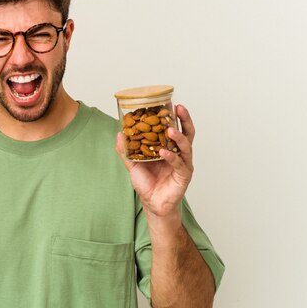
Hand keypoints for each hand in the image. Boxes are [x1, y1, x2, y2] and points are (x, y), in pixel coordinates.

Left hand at [116, 104, 195, 219]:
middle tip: (178, 108)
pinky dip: (171, 157)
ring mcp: (183, 164)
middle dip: (184, 120)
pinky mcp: (183, 176)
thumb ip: (126, 150)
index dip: (176, 116)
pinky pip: (179, 164)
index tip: (172, 103)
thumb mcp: (133, 164)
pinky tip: (164, 152)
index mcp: (170, 148)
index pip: (177, 128)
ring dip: (178, 137)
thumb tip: (119, 133)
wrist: (151, 204)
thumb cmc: (146, 183)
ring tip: (170, 130)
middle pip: (187, 133)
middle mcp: (180, 154)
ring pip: (186, 147)